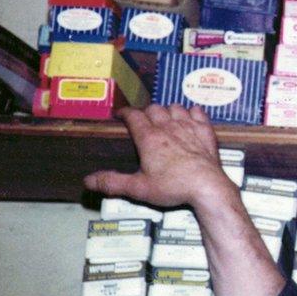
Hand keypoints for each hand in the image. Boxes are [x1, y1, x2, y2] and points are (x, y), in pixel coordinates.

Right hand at [84, 104, 235, 207]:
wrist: (206, 186)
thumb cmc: (174, 186)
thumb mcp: (138, 188)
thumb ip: (113, 182)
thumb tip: (90, 180)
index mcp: (149, 138)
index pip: (133, 116)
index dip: (125, 113)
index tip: (121, 114)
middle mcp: (168, 128)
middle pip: (154, 109)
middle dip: (145, 112)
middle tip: (142, 119)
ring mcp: (188, 127)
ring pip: (175, 107)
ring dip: (168, 110)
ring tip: (164, 117)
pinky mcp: (205, 131)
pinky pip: (198, 112)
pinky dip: (192, 112)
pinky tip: (190, 116)